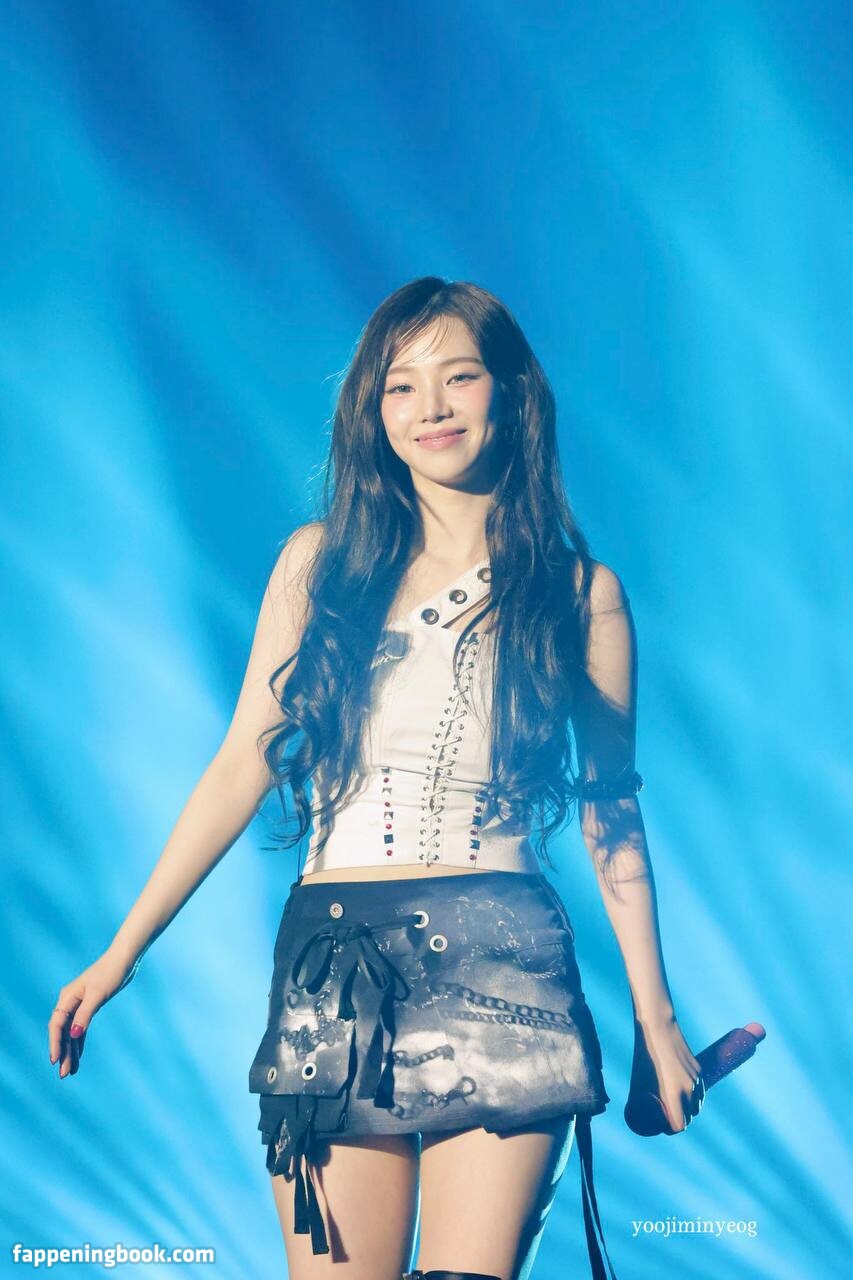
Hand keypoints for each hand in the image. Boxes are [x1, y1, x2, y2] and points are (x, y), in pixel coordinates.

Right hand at [48, 949, 141, 1078]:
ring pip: (71, 1032)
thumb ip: (84, 1015)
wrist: (124, 959)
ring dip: (70, 1051)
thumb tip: (73, 1035)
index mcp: (67, 997)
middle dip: (63, 1053)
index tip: (55, 1061)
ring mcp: (79, 1005)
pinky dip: (79, 1042)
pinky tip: (78, 1055)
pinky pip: (80, 1029)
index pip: (57, 1025)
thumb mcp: (97, 995)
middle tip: (64, 1074)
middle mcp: (70, 1002)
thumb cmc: (110, 973)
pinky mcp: (89, 1007)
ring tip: (71, 1071)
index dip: (55, 1043)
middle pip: (62, 1032)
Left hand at [628, 1013, 705, 1133]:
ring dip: (689, 1110)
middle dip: (681, 1121)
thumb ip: (641, 1097)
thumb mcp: (638, 1080)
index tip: (664, 1128)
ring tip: (678, 1108)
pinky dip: (694, 1097)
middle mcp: (689, 1089)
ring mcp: (695, 1079)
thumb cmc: (644, 1054)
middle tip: (668, 1118)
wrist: (658, 1027)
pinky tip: (687, 1096)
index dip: (671, 1129)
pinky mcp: (699, 1069)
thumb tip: (635, 1111)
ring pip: (697, 1105)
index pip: (680, 1125)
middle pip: (690, 1117)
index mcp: (674, 1094)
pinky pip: (700, 1091)